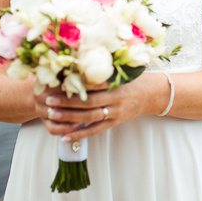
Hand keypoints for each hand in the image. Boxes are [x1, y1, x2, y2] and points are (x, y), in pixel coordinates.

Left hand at [34, 73, 166, 142]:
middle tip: (48, 100)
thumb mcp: (121, 70)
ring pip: (90, 117)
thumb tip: (76, 64)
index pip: (92, 84)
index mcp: (116, 83)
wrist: (153, 94)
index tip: (56, 82)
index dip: (74, 83)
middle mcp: (116, 98)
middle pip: (88, 102)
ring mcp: (115, 112)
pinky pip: (95, 130)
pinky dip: (80, 135)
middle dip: (67, 101)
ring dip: (69, 117)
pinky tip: (65, 136)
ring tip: (52, 115)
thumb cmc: (134, 78)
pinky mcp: (115, 122)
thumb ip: (102, 69)